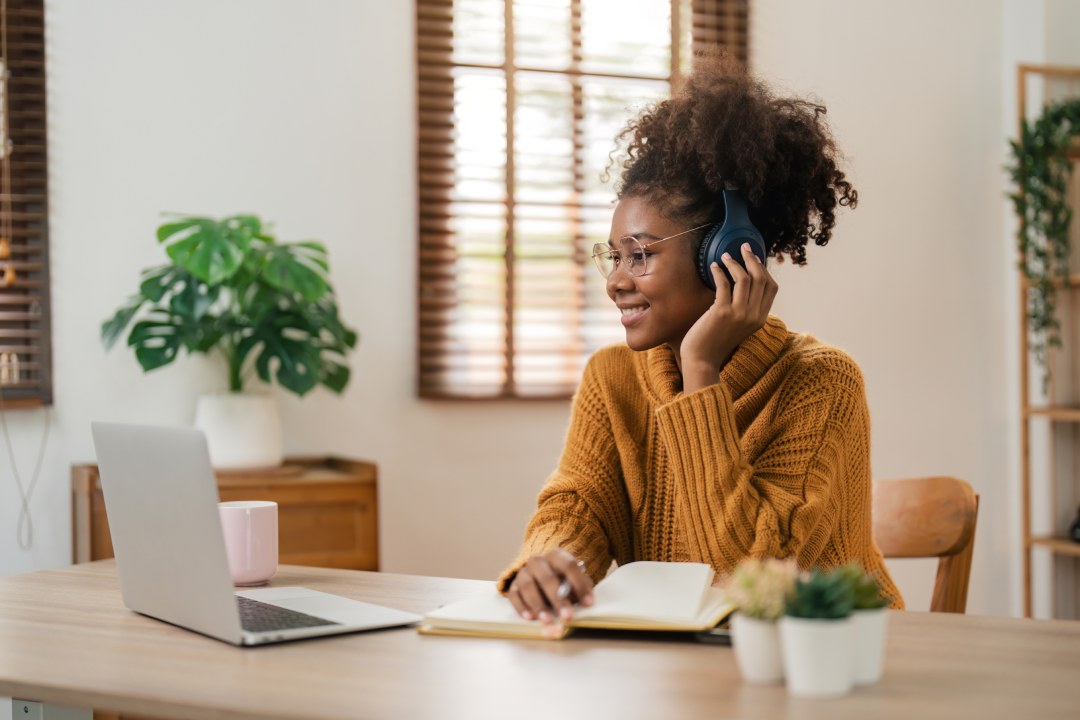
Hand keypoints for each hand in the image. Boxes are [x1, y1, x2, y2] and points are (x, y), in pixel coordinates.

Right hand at [507, 549, 593, 623]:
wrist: (539, 573)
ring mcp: (523, 572)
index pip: (568, 566)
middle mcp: (537, 561)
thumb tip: (586, 601)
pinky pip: (514, 596)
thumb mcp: (574, 578)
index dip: (579, 584)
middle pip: (547, 578)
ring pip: (528, 586)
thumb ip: (581, 587)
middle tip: (567, 616)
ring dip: (539, 605)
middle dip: (558, 599)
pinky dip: (521, 607)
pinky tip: (529, 617)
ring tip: (548, 620)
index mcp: (556, 556)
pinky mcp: (513, 585)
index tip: (588, 603)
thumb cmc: (561, 578)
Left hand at [680, 243, 778, 393]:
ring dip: (735, 263)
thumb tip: (744, 282)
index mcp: (760, 319)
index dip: (763, 268)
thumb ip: (746, 309)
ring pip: (744, 278)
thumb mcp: (739, 325)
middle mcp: (753, 316)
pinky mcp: (722, 313)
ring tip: (725, 255)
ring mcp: (739, 314)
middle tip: (743, 248)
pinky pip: (724, 284)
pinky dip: (719, 272)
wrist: (702, 360)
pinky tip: (714, 267)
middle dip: (752, 259)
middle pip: (760, 279)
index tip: (754, 257)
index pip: (771, 287)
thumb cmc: (716, 341)